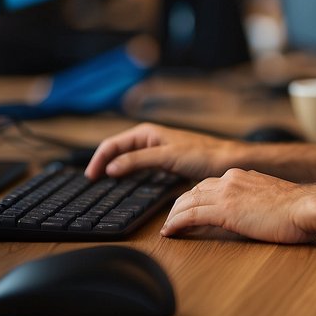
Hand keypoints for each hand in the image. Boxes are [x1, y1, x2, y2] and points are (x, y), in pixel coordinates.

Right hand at [85, 122, 232, 181]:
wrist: (226, 160)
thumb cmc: (201, 154)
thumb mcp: (166, 157)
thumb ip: (137, 161)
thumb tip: (111, 167)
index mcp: (146, 133)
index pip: (112, 144)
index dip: (98, 160)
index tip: (89, 177)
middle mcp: (149, 139)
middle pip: (116, 151)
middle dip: (102, 163)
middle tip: (91, 182)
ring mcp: (155, 151)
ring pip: (126, 159)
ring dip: (113, 168)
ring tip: (101, 183)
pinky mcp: (163, 162)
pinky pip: (138, 167)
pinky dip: (127, 174)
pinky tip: (124, 183)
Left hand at [160, 168, 315, 244]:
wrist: (306, 207)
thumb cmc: (300, 210)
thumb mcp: (275, 201)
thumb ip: (260, 203)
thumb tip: (257, 215)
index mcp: (244, 176)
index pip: (211, 184)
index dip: (196, 196)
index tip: (189, 207)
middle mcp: (231, 179)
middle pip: (195, 190)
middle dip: (180, 203)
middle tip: (171, 218)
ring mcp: (227, 193)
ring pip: (188, 200)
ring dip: (174, 214)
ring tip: (167, 228)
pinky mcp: (224, 210)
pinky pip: (191, 215)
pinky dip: (176, 223)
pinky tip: (169, 232)